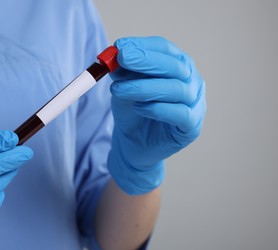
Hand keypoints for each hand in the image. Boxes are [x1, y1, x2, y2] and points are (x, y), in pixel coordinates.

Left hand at [108, 36, 205, 194]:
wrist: (134, 143)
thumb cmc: (133, 110)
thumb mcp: (123, 87)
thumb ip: (122, 72)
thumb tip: (114, 55)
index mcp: (176, 65)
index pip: (164, 48)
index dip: (142, 45)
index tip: (119, 46)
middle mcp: (191, 80)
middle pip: (175, 65)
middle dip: (146, 60)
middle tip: (122, 58)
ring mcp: (195, 103)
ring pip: (176, 89)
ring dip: (144, 87)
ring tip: (118, 90)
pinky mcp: (192, 127)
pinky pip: (180, 114)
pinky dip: (158, 109)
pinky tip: (139, 108)